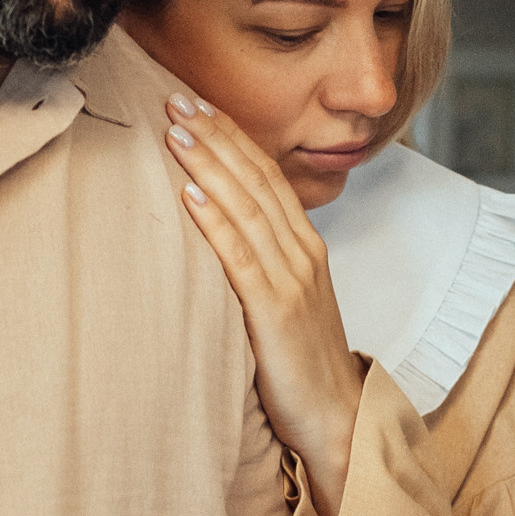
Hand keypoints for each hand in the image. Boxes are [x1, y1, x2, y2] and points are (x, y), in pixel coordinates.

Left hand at [163, 97, 365, 515]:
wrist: (338, 418)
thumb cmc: (303, 364)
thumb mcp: (287, 301)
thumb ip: (263, 262)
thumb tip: (220, 231)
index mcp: (307, 247)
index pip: (266, 176)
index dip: (232, 136)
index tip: (197, 104)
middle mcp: (303, 254)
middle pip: (256, 180)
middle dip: (215, 135)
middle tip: (177, 97)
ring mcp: (292, 281)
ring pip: (247, 209)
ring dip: (210, 166)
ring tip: (176, 132)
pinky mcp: (275, 313)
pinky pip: (241, 259)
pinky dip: (215, 223)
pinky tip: (190, 196)